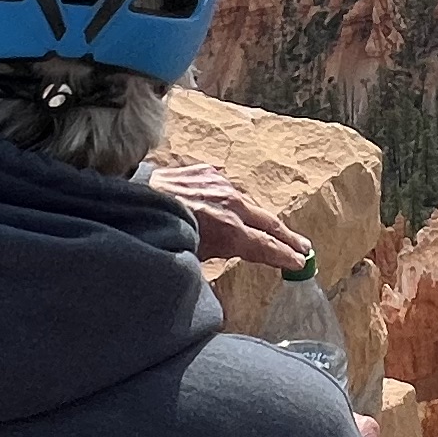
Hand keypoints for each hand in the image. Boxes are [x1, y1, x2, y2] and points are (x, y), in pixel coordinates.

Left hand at [148, 157, 322, 274]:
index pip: (267, 247)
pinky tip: (236, 210)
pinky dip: (235, 204)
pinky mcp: (206, 172)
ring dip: (261, 220)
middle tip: (304, 248)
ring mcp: (220, 184)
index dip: (286, 257)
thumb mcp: (191, 258)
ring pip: (249, 205)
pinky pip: (227, 190)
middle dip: (287, 238)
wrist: (133, 197)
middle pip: (269, 223)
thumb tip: (227, 264)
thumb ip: (217, 258)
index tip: (301, 264)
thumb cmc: (158, 233)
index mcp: (230, 230)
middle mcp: (231, 204)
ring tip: (274, 231)